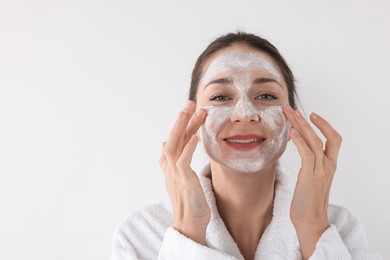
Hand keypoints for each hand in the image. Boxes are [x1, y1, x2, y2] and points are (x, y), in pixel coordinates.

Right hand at [159, 101, 209, 244]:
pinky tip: (195, 137)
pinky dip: (188, 148)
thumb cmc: (189, 202)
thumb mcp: (181, 179)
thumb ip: (175, 161)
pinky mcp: (183, 182)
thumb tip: (164, 144)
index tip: (190, 110)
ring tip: (193, 111)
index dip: (181, 124)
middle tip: (190, 102)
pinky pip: (183, 162)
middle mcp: (170, 167)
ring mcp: (175, 174)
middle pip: (173, 138)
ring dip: (184, 127)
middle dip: (181, 119)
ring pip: (175, 145)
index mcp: (170, 166)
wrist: (189, 224)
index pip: (175, 140)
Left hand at [283, 106, 341, 258]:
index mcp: (329, 165)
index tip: (310, 114)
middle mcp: (328, 166)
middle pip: (322, 136)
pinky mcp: (311, 177)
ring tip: (289, 114)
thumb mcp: (310, 179)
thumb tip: (299, 150)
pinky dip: (299, 141)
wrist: (310, 221)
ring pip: (314, 142)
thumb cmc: (307, 201)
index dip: (324, 125)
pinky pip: (307, 154)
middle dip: (306, 120)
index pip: (334, 139)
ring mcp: (320, 171)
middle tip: (292, 107)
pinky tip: (290, 132)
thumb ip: (309, 165)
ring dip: (300, 126)